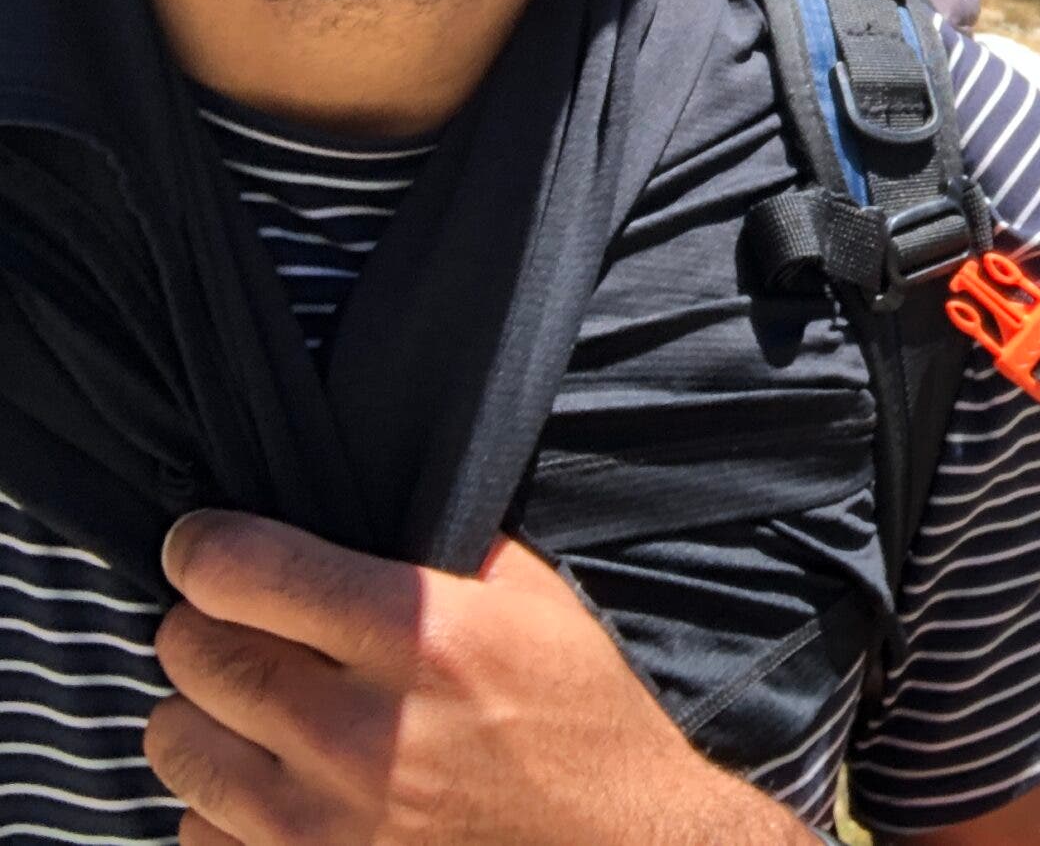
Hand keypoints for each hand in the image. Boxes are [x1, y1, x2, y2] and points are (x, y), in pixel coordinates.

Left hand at [145, 513, 798, 845]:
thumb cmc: (580, 715)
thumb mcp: (536, 601)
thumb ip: (440, 551)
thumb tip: (347, 507)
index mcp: (419, 638)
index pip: (242, 571)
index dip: (203, 546)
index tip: (203, 545)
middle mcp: (356, 733)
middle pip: (195, 652)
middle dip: (200, 622)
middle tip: (232, 619)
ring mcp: (322, 825)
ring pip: (177, 741)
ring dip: (203, 710)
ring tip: (252, 702)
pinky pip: (198, 830)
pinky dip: (221, 801)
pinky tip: (278, 780)